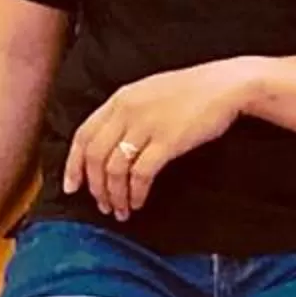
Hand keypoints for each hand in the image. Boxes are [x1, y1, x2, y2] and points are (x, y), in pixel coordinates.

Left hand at [64, 59, 250, 219]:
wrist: (224, 86)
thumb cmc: (189, 92)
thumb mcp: (147, 94)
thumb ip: (125, 114)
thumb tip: (109, 147)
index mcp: (119, 99)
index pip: (83, 135)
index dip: (73, 164)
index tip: (71, 187)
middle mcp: (127, 111)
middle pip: (95, 156)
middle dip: (94, 186)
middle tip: (101, 205)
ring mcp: (146, 125)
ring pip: (115, 168)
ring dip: (114, 195)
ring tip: (120, 210)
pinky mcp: (168, 141)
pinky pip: (141, 174)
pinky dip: (135, 193)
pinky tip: (138, 202)